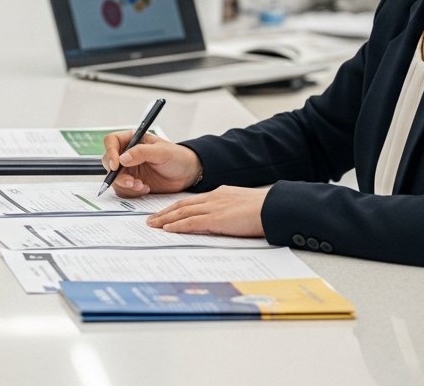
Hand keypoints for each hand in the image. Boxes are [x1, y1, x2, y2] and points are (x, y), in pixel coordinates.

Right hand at [101, 130, 202, 195]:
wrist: (188, 174)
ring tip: (141, 186)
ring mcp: (129, 169)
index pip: (111, 142)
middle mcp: (127, 154)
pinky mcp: (132, 183)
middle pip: (109, 162)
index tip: (116, 165)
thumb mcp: (161, 152)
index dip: (110, 152)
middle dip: (118, 174)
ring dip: (125, 185)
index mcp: (132, 140)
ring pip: (114, 178)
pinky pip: (123, 189)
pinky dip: (131, 192)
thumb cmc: (178, 157)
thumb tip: (122, 158)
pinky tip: (145, 189)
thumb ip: (141, 153)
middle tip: (131, 181)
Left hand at [145, 186, 269, 237]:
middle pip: (182, 205)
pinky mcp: (216, 219)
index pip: (191, 201)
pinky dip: (177, 225)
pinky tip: (167, 229)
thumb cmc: (264, 209)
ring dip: (165, 219)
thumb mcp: (241, 207)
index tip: (165, 213)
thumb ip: (228, 211)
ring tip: (152, 225)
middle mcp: (213, 198)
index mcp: (219, 194)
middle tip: (151, 220)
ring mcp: (214, 208)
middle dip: (164, 213)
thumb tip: (221, 221)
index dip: (176, 207)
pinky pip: (191, 222)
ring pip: (182, 212)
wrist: (273, 208)